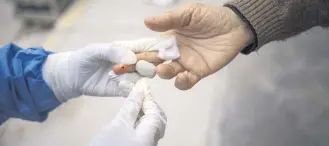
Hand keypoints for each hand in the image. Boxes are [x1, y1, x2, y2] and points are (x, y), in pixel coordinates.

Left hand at [42, 38, 174, 101]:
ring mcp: (129, 76)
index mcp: (128, 49)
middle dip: (151, 62)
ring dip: (143, 74)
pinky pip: (134, 90)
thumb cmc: (85, 58)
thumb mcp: (96, 50)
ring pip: (145, 76)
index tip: (163, 52)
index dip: (157, 48)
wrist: (73, 77)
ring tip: (133, 73)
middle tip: (141, 64)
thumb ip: (114, 51)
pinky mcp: (123, 90)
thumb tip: (133, 58)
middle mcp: (132, 62)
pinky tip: (125, 85)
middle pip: (151, 62)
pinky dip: (133, 88)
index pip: (147, 46)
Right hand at [90, 80, 166, 145]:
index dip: (149, 97)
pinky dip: (139, 120)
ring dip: (144, 111)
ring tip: (134, 100)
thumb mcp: (119, 124)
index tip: (141, 84)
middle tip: (138, 92)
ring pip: (150, 125)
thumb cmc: (109, 144)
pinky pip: (144, 131)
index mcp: (151, 135)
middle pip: (157, 119)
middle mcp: (152, 141)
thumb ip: (131, 106)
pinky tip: (131, 114)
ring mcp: (145, 145)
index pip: (156, 112)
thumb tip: (141, 89)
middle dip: (149, 104)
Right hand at [144, 3, 253, 89]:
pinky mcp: (198, 72)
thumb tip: (146, 22)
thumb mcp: (188, 14)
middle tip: (135, 67)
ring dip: (163, 73)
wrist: (234, 26)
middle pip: (153, 62)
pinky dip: (181, 82)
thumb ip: (168, 20)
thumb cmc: (209, 18)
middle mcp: (173, 53)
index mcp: (168, 39)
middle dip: (142, 66)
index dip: (136, 52)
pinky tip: (182, 76)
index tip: (123, 57)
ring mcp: (185, 64)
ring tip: (162, 69)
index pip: (148, 47)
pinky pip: (186, 81)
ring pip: (168, 73)